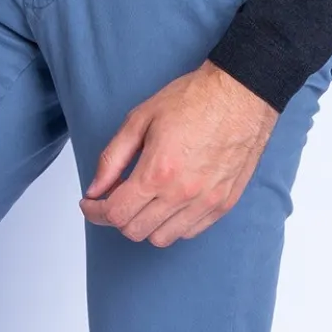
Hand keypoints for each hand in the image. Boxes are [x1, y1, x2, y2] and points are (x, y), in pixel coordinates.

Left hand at [81, 60, 279, 246]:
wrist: (240, 93)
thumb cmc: (194, 99)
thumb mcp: (140, 119)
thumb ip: (112, 158)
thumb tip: (95, 189)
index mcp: (158, 172)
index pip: (116, 214)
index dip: (95, 211)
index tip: (91, 203)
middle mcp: (182, 194)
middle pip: (135, 231)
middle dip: (117, 217)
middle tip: (116, 196)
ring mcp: (206, 202)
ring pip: (162, 238)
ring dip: (145, 224)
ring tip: (144, 200)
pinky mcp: (224, 203)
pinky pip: (189, 232)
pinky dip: (172, 224)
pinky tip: (169, 202)